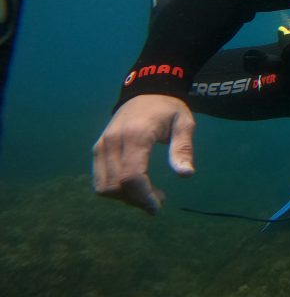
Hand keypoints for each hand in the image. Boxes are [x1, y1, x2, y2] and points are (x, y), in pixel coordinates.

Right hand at [91, 94, 195, 213]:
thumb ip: (183, 148)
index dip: (143, 196)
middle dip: (137, 200)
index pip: (131, 176)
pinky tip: (134, 186)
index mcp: (136, 135)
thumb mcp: (184, 124)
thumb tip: (186, 174)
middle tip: (159, 199)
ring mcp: (102, 145)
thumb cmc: (168, 109)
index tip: (157, 206)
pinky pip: (99, 180)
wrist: (146, 91)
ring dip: (125, 198)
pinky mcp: (97, 149)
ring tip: (148, 193)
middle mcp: (113, 141)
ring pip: (104, 186)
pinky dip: (114, 190)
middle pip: (117, 185)